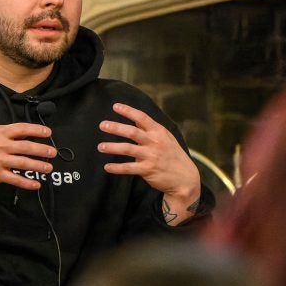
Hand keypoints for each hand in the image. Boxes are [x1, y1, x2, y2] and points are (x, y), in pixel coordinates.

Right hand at [0, 123, 55, 189]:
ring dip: (38, 166)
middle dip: (42, 150)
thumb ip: (5, 132)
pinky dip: (27, 183)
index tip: (48, 133)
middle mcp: (0, 146)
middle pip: (26, 147)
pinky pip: (15, 179)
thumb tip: (24, 133)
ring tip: (49, 168)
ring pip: (23, 163)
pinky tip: (36, 184)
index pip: (22, 129)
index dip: (37, 130)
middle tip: (53, 152)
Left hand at [98, 103, 200, 224]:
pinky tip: (107, 167)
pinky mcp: (148, 170)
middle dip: (116, 127)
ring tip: (100, 147)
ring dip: (112, 147)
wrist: (185, 178)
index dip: (128, 111)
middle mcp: (155, 142)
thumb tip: (135, 119)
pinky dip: (117, 168)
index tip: (115, 106)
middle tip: (103, 125)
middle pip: (132, 132)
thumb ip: (150, 129)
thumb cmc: (173, 156)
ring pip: (128, 149)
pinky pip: (129, 168)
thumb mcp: (166, 138)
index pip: (142, 117)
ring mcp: (151, 156)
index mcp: (159, 132)